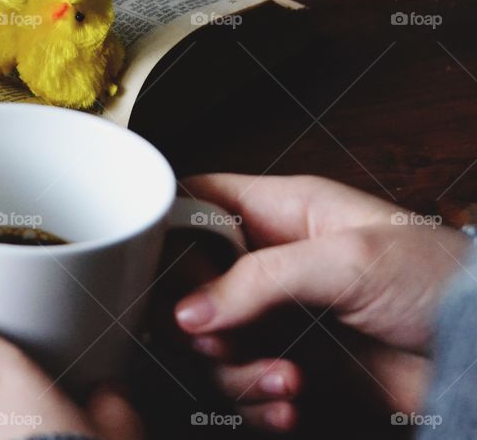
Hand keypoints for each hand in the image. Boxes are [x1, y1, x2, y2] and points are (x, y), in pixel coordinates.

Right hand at [174, 174, 471, 431]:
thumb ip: (260, 280)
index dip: (170, 229)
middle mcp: (271, 261)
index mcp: (282, 210)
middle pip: (190, 281)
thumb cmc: (439, 281)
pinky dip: (257, 399)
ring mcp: (279, 315)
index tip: (163, 268)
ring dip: (235, 368)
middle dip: (199, 318)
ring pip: (211, 341)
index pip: (198, 201)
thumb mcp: (347, 262)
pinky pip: (242, 383)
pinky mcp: (292, 362)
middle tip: (222, 336)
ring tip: (285, 377)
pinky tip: (291, 400)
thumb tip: (190, 310)